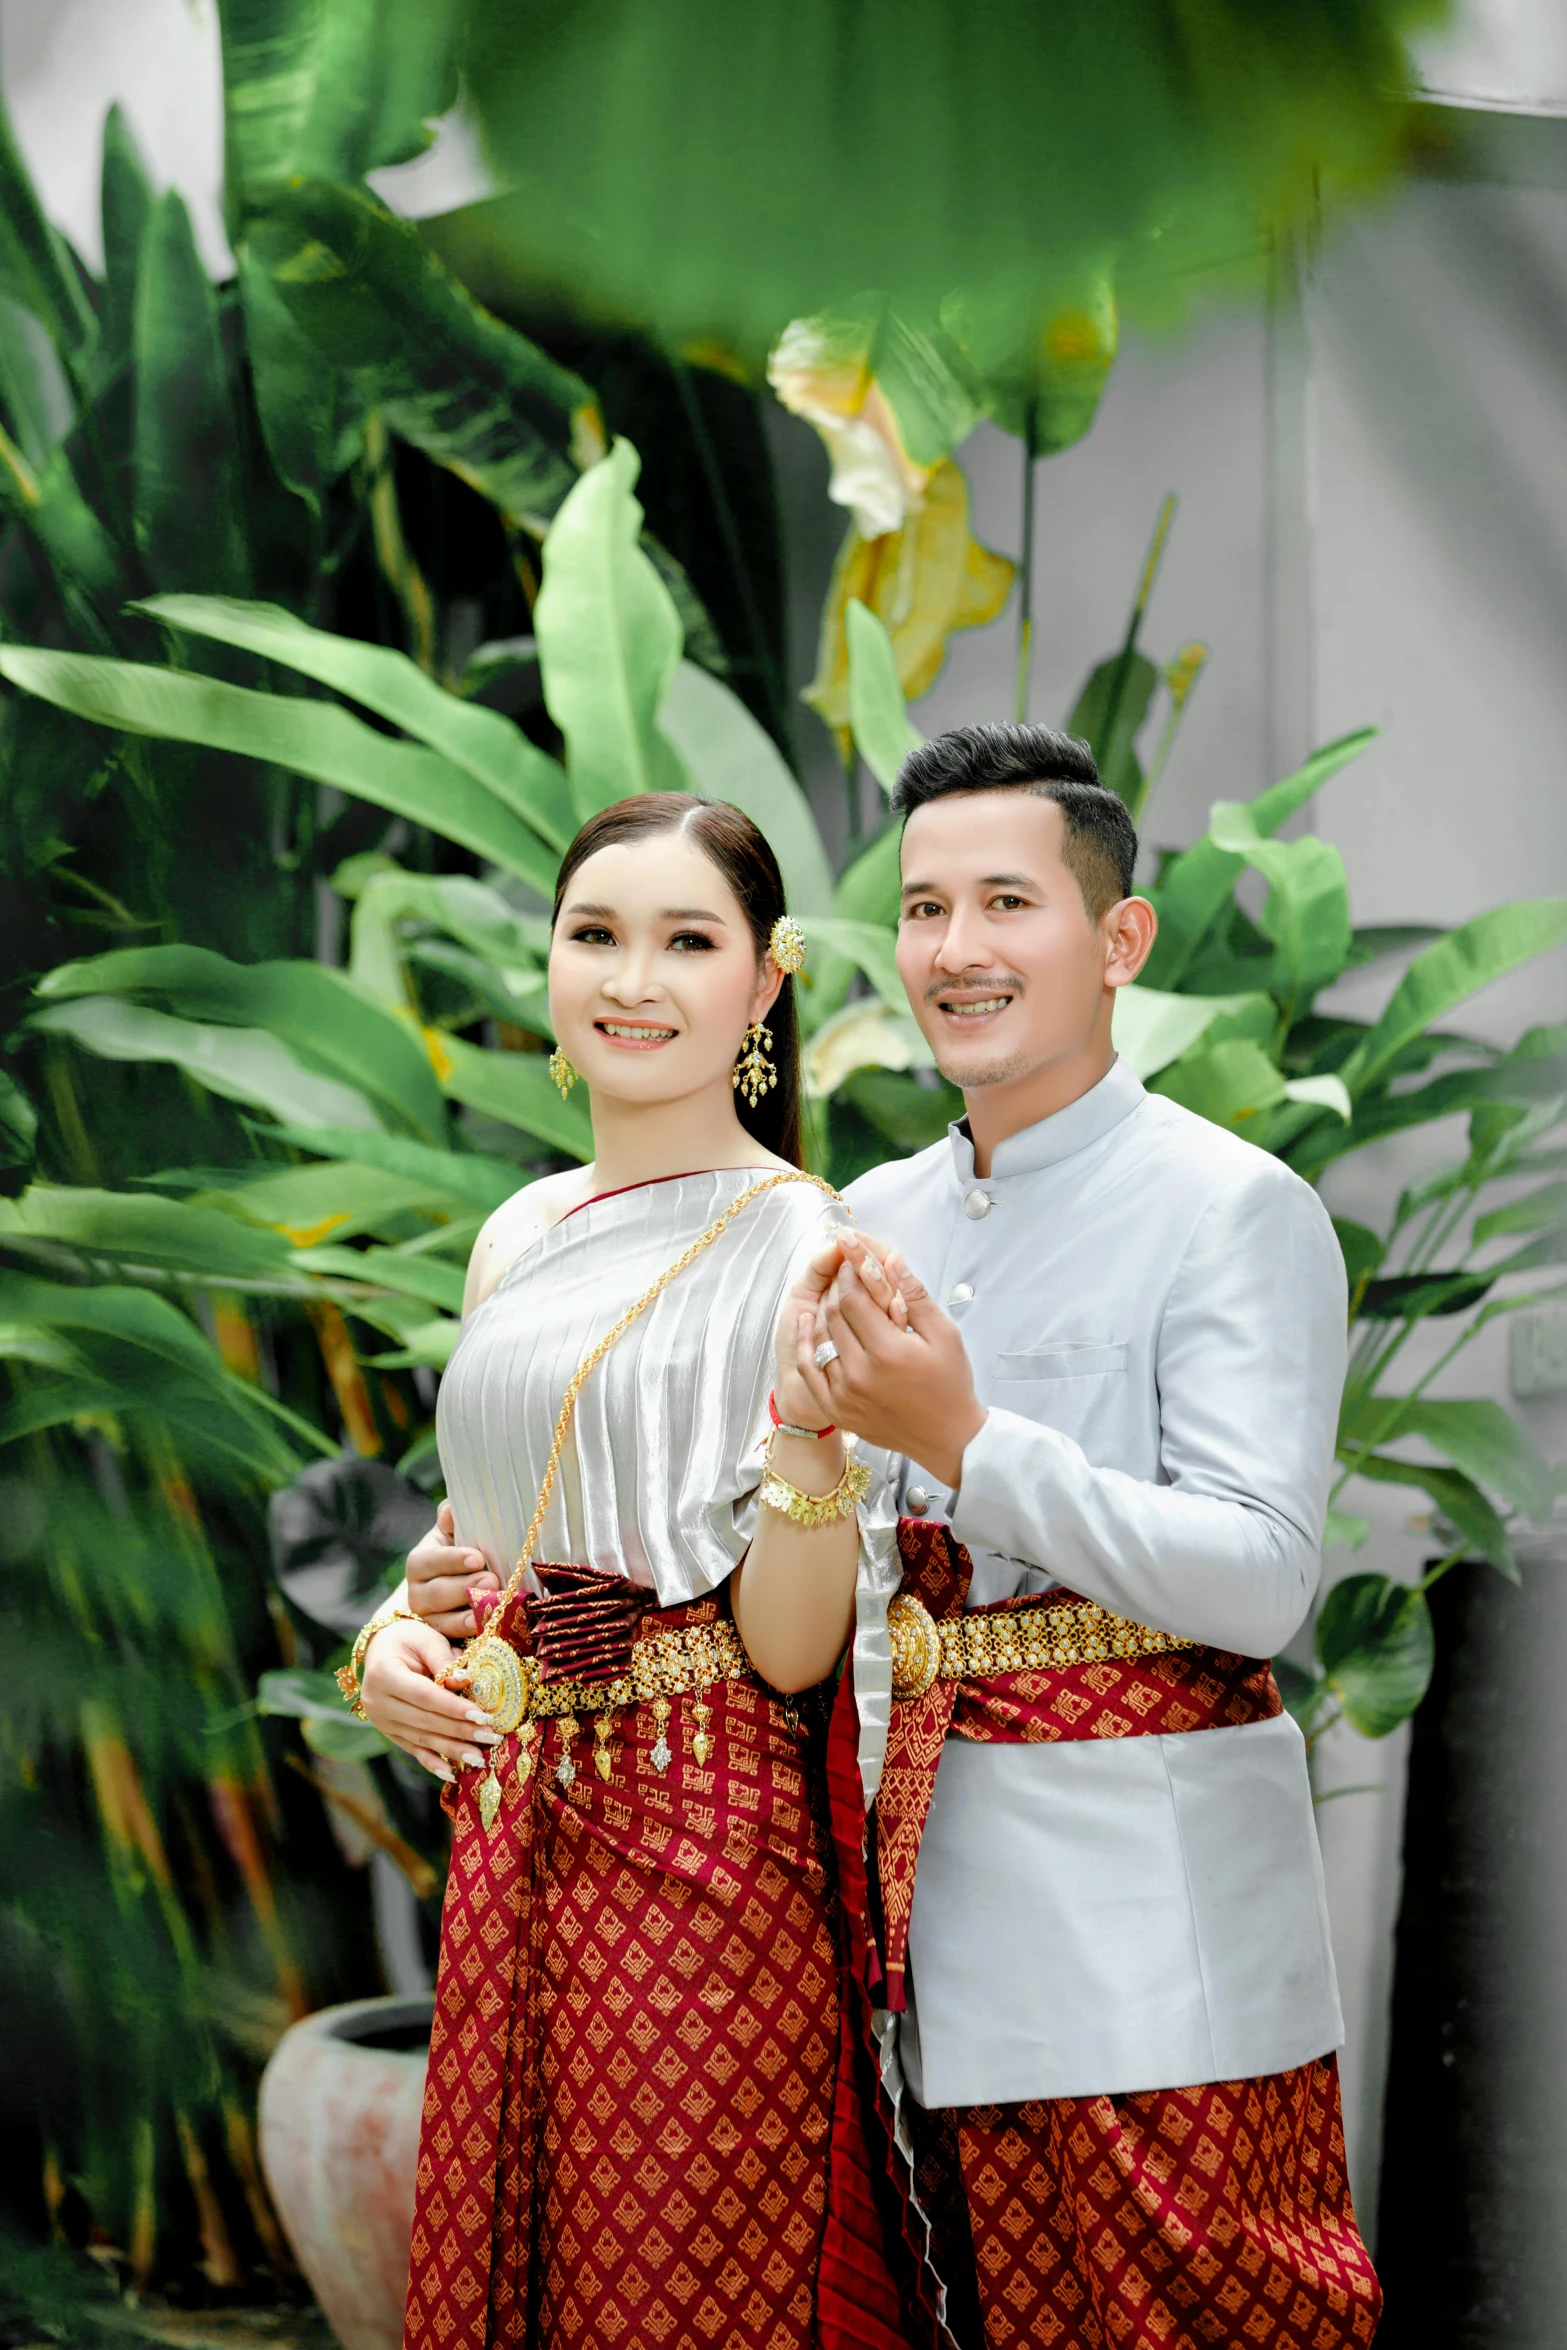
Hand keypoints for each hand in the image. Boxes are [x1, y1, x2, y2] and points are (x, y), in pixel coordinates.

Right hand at [360, 1616, 501, 1781]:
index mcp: (384, 1674)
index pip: (425, 1696)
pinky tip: (451, 1774)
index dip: (454, 1708)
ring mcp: (380, 1721)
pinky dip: (433, 1763)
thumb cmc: (408, 1638)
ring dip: (452, 1750)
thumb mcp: (426, 1639)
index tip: (483, 1716)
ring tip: (479, 1757)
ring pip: (421, 1739)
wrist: (380, 1647)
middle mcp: (377, 1701)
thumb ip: (445, 1660)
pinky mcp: (388, 1732)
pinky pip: (412, 1749)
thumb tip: (466, 1682)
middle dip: (460, 1731)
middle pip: (425, 1721)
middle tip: (491, 1737)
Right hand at [407, 1500, 498, 1638]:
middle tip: (492, 1579)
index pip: (430, 1561)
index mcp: (420, 1561)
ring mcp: (429, 1619)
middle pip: (437, 1592)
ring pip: (443, 1619)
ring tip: (494, 1602)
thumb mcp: (456, 1535)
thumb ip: (453, 1521)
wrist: (463, 1587)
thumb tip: (450, 1509)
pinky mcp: (442, 1638)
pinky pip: (452, 1638)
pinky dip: (469, 1631)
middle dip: (465, 1587)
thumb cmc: (463, 1554)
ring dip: (470, 1612)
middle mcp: (418, 1592)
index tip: (478, 1558)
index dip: (453, 1560)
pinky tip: (484, 1625)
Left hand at [796, 1235, 984, 1491]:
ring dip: (820, 1311)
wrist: (948, 1440)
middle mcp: (859, 1374)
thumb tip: (891, 1258)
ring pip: (817, 1339)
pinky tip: (807, 1324)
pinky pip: (810, 1369)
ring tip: (830, 1292)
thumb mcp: (943, 1334)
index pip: (853, 1298)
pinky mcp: (838, 1410)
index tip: (852, 1256)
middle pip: (832, 1315)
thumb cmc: (951, 1384)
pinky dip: (805, 1343)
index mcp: (887, 1352)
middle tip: (843, 1270)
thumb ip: (915, 1295)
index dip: (850, 1272)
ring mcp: (844, 1395)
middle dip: (836, 1286)